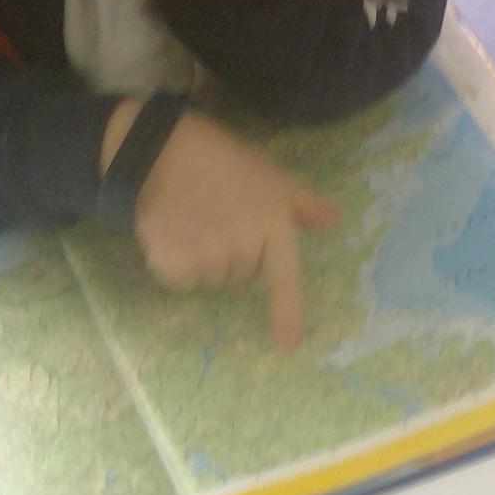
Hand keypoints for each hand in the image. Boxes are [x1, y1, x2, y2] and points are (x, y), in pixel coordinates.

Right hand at [112, 104, 337, 346]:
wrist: (161, 148)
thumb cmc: (222, 159)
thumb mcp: (269, 175)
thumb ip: (301, 204)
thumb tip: (332, 221)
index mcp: (272, 225)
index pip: (284, 280)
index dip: (286, 315)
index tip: (287, 347)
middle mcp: (243, 246)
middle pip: (242, 277)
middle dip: (233, 255)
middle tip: (217, 218)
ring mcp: (207, 256)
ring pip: (211, 279)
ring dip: (203, 260)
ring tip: (191, 220)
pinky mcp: (172, 261)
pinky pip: (180, 280)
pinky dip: (174, 263)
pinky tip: (171, 230)